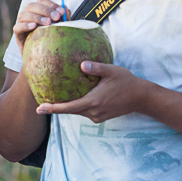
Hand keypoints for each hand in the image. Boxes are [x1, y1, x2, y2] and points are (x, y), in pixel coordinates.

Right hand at [12, 0, 68, 54]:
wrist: (44, 56)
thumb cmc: (53, 39)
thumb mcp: (61, 27)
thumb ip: (63, 18)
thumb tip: (65, 6)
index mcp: (38, 10)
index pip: (42, 1)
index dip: (51, 4)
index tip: (61, 12)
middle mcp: (28, 15)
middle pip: (31, 5)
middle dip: (45, 10)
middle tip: (56, 17)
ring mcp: (21, 24)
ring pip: (23, 15)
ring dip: (36, 17)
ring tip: (48, 23)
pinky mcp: (18, 34)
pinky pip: (17, 27)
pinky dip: (25, 25)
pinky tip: (34, 27)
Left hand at [35, 61, 149, 122]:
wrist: (141, 97)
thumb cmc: (126, 82)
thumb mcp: (111, 71)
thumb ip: (96, 68)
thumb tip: (81, 64)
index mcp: (94, 102)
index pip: (69, 107)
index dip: (53, 108)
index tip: (40, 108)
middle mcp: (94, 112)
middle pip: (70, 111)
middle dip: (56, 109)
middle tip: (40, 106)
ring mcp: (98, 116)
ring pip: (78, 112)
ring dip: (67, 107)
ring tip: (53, 101)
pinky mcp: (101, 116)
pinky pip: (85, 112)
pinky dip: (77, 107)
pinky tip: (73, 99)